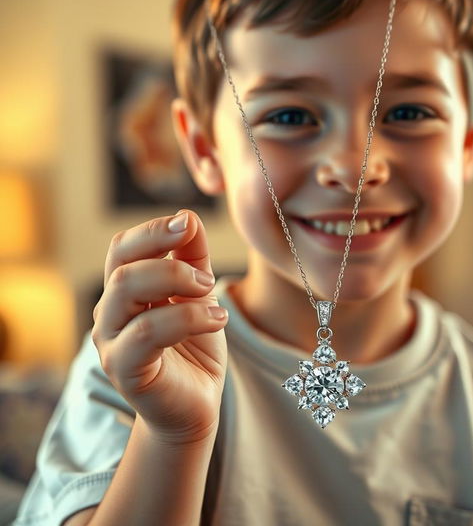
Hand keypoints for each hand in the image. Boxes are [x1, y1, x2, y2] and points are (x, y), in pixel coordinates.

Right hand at [91, 209, 227, 443]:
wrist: (197, 401)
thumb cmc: (195, 345)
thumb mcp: (200, 294)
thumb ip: (193, 257)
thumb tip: (187, 216)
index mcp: (125, 289)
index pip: (124, 247)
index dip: (153, 230)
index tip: (187, 224)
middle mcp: (111, 312)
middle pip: (122, 265)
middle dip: (166, 256)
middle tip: (205, 277)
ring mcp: (112, 340)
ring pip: (127, 290)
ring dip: (177, 282)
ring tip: (211, 297)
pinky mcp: (124, 368)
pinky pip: (146, 331)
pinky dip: (187, 318)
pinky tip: (216, 321)